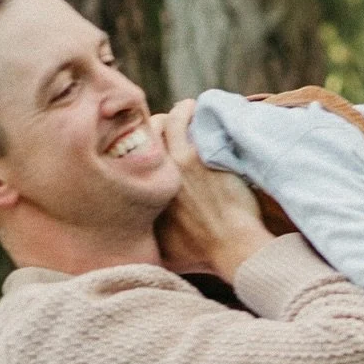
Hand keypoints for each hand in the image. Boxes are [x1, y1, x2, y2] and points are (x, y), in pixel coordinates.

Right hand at [153, 100, 271, 280]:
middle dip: (153, 128)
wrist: (233, 248)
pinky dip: (186, 111)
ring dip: (172, 115)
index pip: (129, 160)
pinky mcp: (193, 154)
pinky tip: (195, 108)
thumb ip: (152, 245)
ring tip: (185, 111)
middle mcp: (149, 177)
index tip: (154, 146)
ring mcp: (170, 163)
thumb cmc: (206, 255)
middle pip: (141, 137)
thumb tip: (141, 248)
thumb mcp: (168, 255)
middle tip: (170, 125)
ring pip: (160, 124)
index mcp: (141, 198)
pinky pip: (182, 119)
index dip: (141, 149)